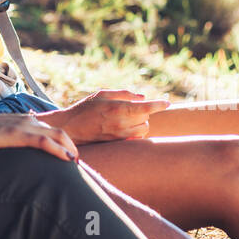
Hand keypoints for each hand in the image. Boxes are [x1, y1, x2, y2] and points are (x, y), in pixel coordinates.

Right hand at [0, 113, 79, 161]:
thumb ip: (9, 139)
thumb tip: (15, 151)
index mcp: (22, 119)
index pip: (50, 129)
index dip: (63, 142)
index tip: (69, 157)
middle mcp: (26, 119)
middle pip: (58, 131)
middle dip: (71, 146)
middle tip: (77, 163)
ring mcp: (22, 126)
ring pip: (56, 134)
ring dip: (70, 148)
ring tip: (76, 163)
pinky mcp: (16, 134)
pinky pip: (44, 141)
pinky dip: (59, 150)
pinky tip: (67, 159)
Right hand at [40, 89, 168, 143]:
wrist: (71, 128)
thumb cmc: (85, 108)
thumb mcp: (102, 94)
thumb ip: (124, 94)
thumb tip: (142, 97)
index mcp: (118, 108)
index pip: (146, 108)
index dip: (159, 105)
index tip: (167, 103)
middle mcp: (121, 123)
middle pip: (146, 118)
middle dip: (143, 112)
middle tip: (132, 108)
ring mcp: (120, 135)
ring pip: (144, 129)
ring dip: (141, 122)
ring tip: (128, 118)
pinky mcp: (118, 144)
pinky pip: (136, 138)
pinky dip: (136, 131)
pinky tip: (127, 127)